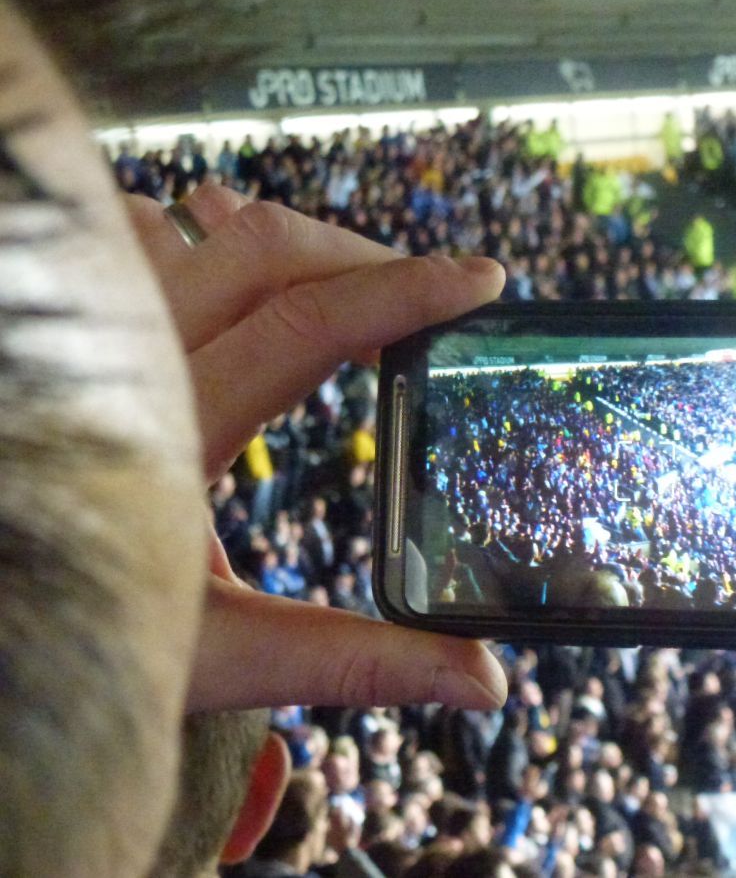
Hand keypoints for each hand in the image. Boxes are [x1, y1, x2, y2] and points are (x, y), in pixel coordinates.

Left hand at [126, 184, 507, 712]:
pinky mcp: (75, 323)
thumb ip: (355, 660)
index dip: (403, 293)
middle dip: (367, 258)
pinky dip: (217, 240)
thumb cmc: (79, 636)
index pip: (304, 325)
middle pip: (264, 247)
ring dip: (294, 247)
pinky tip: (252, 283)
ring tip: (359, 291)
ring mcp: (90, 327)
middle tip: (436, 294)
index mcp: (165, 433)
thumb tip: (487, 683)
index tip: (482, 284)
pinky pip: (146, 233)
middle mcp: (122, 357)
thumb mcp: (224, 654)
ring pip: (203, 224)